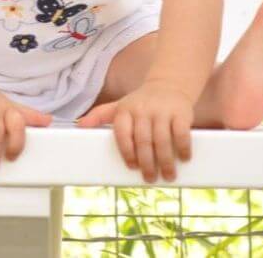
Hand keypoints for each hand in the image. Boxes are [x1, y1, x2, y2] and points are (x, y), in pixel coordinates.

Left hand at [74, 79, 194, 182]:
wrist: (169, 83)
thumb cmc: (141, 102)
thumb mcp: (119, 106)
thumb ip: (100, 115)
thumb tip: (79, 126)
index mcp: (126, 110)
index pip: (122, 133)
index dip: (127, 152)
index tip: (132, 167)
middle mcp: (143, 109)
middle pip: (143, 141)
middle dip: (147, 163)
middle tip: (149, 178)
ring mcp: (163, 111)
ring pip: (162, 140)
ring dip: (165, 161)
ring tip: (167, 175)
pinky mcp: (181, 113)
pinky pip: (182, 133)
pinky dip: (183, 148)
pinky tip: (183, 159)